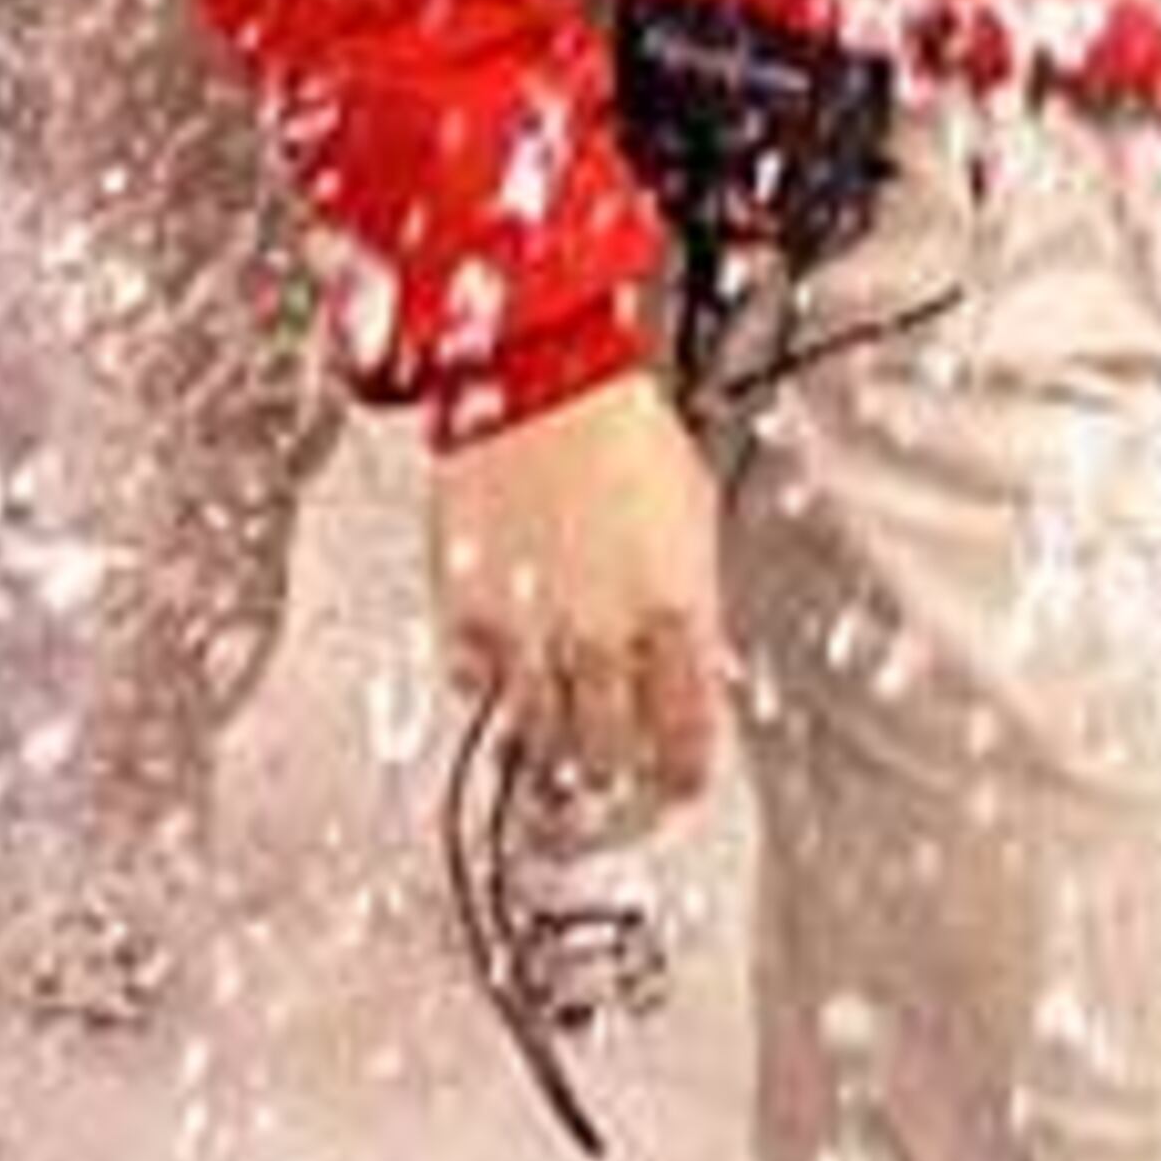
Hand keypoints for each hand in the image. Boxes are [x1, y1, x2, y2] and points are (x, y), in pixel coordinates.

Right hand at [432, 376, 723, 810]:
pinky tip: (505, 675)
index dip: (680, 773)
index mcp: (674, 619)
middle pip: (608, 757)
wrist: (542, 380)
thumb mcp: (692, 516)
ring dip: (551, 748)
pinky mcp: (468, 613)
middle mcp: (604, 639)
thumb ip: (691, 601)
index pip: (684, 742)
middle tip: (611, 772)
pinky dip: (489, 689)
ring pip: (540, 739)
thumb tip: (692, 655)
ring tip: (558, 742)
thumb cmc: (624, 428)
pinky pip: (475, 687)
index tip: (674, 780)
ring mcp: (532, 633)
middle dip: (615, 773)